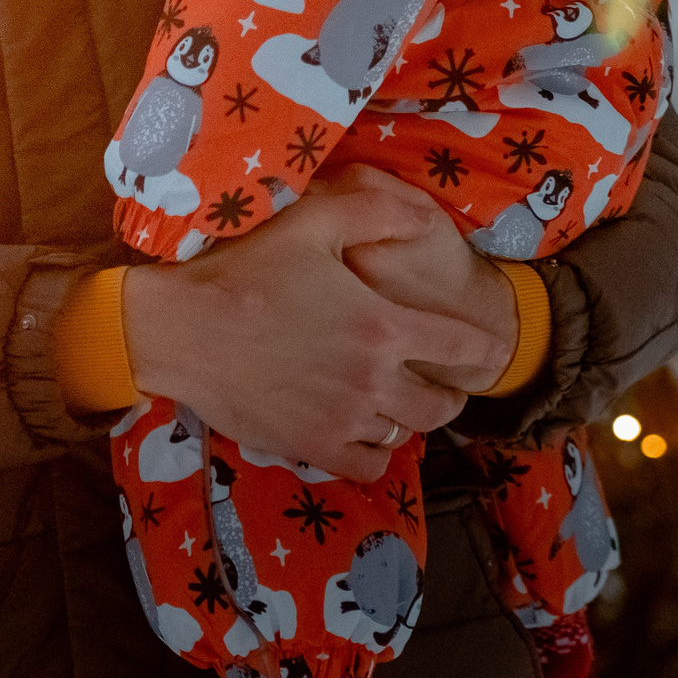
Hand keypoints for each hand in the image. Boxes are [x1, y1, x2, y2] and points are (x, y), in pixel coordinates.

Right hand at [120, 185, 505, 481]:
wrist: (183, 329)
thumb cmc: (245, 269)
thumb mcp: (311, 222)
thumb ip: (376, 213)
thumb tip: (427, 218)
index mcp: (382, 325)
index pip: (461, 346)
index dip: (486, 349)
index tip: (494, 351)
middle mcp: (374, 379)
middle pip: (442, 403)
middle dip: (453, 392)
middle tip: (445, 382)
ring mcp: (344, 418)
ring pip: (408, 435)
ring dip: (413, 419)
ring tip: (401, 404)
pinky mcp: (313, 445)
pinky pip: (369, 465)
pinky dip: (377, 452)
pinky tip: (365, 432)